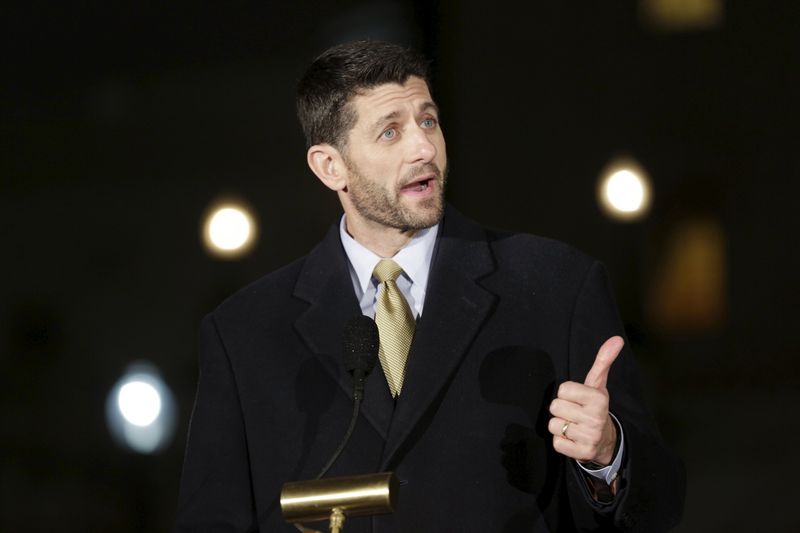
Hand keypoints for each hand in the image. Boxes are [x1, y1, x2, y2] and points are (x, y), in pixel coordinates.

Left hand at [548, 336, 622, 464]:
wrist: (605, 440)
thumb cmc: (595, 407)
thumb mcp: (598, 384)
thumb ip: (603, 361)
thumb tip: (617, 339)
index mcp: (599, 399)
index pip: (562, 390)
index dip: (566, 394)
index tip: (577, 399)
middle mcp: (596, 418)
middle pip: (555, 407)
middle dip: (562, 409)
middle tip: (575, 413)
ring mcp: (589, 437)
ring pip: (554, 425)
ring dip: (560, 425)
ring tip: (574, 425)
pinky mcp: (582, 453)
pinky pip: (556, 442)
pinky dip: (561, 441)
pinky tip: (573, 438)